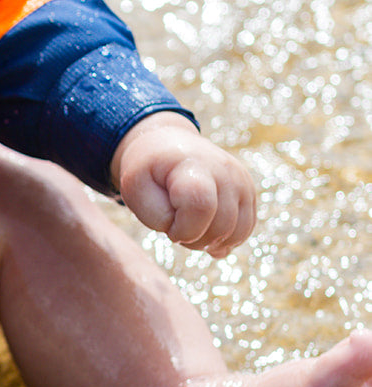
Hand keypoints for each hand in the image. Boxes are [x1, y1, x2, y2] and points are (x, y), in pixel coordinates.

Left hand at [110, 113, 255, 256]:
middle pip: (222, 226)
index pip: (201, 206)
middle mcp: (224, 169)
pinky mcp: (249, 190)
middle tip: (175, 228)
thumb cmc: (148, 172)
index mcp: (192, 165)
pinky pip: (245, 229)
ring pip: (236, 232)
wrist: (167, 146)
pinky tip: (205, 229)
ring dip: (210, 241)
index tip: (168, 227)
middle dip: (194, 239)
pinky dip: (224, 238)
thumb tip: (193, 235)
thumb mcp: (136, 191)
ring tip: (189, 227)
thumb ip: (158, 216)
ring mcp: (241, 180)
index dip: (183, 230)